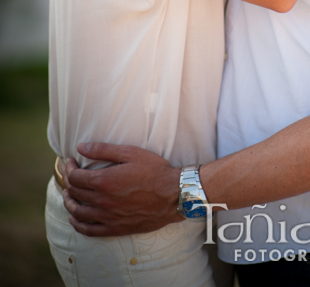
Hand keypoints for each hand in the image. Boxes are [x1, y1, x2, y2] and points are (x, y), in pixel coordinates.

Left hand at [62, 143, 180, 236]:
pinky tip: (74, 218)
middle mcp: (102, 201)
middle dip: (68, 182)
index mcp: (104, 181)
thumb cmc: (154, 170)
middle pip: (74, 193)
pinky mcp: (114, 228)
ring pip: (77, 213)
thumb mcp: (130, 153)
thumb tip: (80, 147)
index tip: (71, 161)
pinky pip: (89, 230)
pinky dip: (77, 224)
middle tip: (70, 174)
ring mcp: (107, 217)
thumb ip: (103, 150)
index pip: (75, 177)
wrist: (173, 195)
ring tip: (68, 194)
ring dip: (68, 202)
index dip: (69, 168)